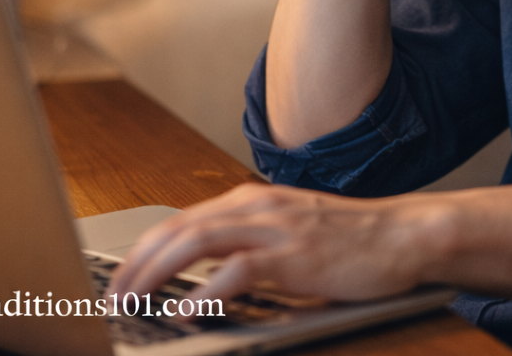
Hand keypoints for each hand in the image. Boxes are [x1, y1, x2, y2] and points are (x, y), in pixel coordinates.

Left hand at [107, 183, 435, 316]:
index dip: (144, 249)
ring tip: (132, 301)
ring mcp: (276, 227)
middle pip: (181, 229)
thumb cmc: (349, 239)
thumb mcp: (290, 232)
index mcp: (253, 201)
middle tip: (110, 296)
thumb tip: (204, 277)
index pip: (183, 221)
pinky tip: (187, 311)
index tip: (118, 278)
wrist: (400, 234)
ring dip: (158, 274)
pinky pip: (240, 270)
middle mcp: (258, 206)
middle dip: (137, 263)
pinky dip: (207, 291)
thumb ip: (249, 244)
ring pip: (199, 242)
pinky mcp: (295, 254)